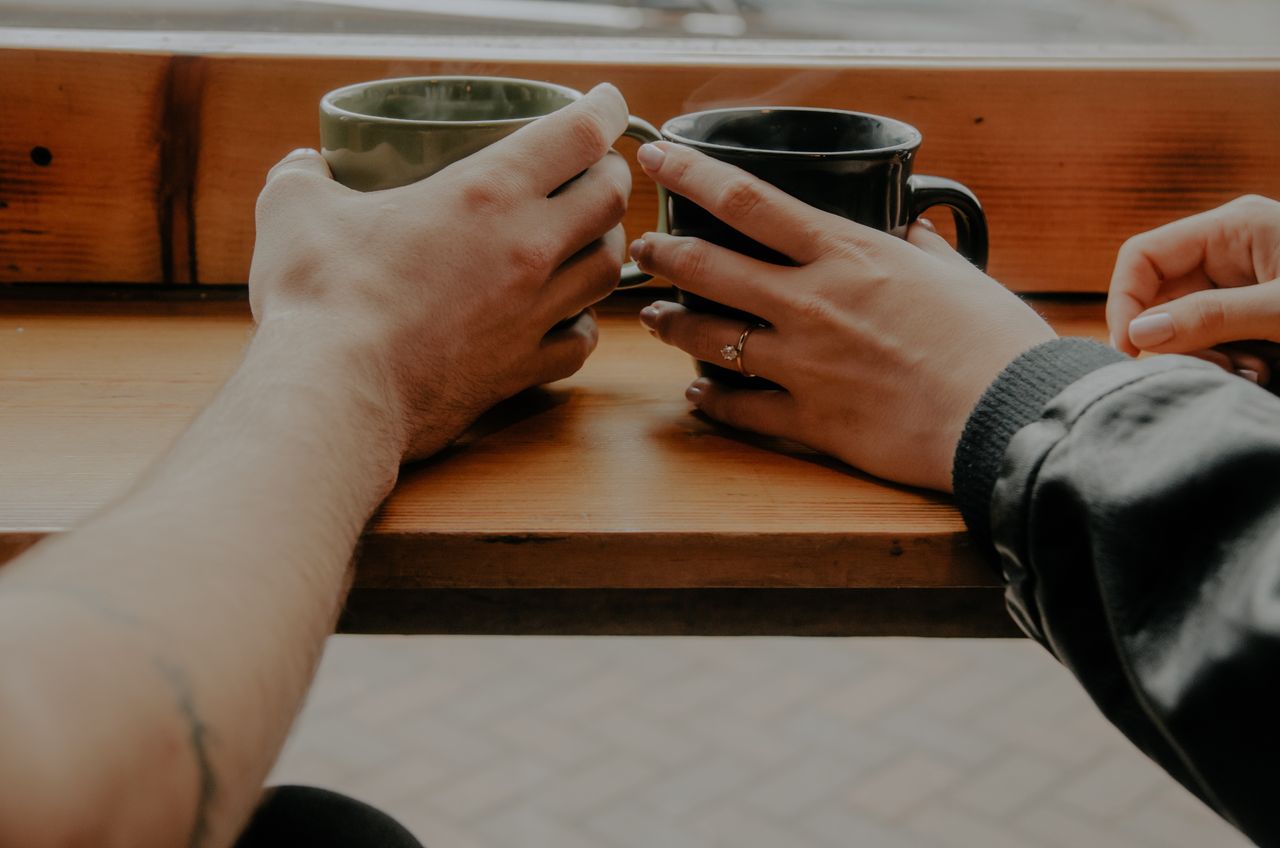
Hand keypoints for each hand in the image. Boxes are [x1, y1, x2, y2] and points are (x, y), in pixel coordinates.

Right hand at [248, 83, 631, 459]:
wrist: (335, 393)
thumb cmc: (320, 296)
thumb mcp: (296, 208)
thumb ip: (303, 175)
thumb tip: (304, 165)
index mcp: (486, 192)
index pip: (579, 134)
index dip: (604, 110)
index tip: (607, 103)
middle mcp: (527, 248)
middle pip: (610, 200)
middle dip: (610, 177)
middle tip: (595, 171)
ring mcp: (532, 313)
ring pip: (608, 269)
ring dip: (605, 246)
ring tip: (586, 240)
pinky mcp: (523, 368)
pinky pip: (580, 341)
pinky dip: (581, 325)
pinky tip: (564, 319)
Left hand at [630, 142, 1054, 491]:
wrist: (1008, 417)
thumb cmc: (993, 342)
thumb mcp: (956, 274)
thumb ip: (922, 250)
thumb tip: (913, 232)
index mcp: (846, 254)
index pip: (747, 201)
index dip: (691, 175)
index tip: (658, 160)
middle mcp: (811, 303)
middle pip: (708, 268)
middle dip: (663, 254)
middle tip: (644, 248)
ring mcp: (803, 364)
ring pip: (708, 339)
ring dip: (671, 324)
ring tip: (655, 318)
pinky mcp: (810, 420)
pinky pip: (739, 409)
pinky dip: (710, 401)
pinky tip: (696, 395)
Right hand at [1107, 194, 1279, 384]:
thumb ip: (1211, 317)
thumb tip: (1137, 334)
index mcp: (1232, 228)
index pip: (1143, 256)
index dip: (1124, 302)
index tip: (1130, 350)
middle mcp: (1229, 251)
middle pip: (1160, 296)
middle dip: (1174, 340)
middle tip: (1212, 371)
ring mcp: (1241, 283)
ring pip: (1184, 326)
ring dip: (1206, 357)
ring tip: (1253, 373)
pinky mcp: (1253, 313)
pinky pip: (1214, 340)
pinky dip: (1228, 362)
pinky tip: (1262, 372)